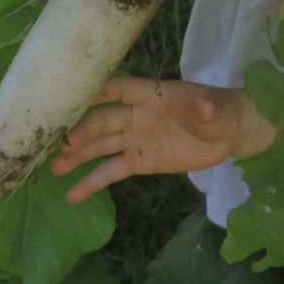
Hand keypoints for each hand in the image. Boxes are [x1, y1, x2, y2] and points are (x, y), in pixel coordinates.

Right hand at [50, 77, 277, 203]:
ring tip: (55, 167)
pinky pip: (112, 171)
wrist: (228, 134)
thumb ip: (207, 109)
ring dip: (78, 155)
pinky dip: (92, 182)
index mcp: (151, 94)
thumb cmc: (219, 111)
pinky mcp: (140, 161)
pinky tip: (72, 195)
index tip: (72, 95)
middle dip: (83, 130)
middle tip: (62, 143)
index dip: (99, 91)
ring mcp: (135, 138)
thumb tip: (204, 107)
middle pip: (104, 120)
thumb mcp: (216, 109)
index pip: (120, 89)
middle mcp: (136, 114)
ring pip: (102, 146)